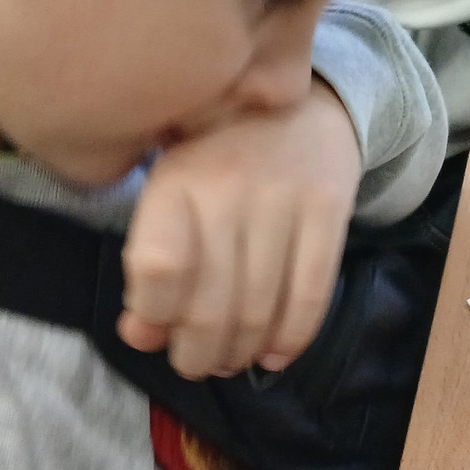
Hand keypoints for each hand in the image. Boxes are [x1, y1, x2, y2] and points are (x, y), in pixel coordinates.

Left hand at [117, 77, 360, 377]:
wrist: (299, 105)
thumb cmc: (219, 160)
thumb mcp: (172, 195)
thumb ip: (150, 265)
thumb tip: (140, 336)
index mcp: (175, 180)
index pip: (158, 268)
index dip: (153, 315)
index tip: (155, 331)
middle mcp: (228, 187)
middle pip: (211, 302)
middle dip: (199, 354)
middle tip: (196, 364)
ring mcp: (283, 197)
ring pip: (260, 307)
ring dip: (241, 353)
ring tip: (230, 362)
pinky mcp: (329, 208)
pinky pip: (311, 292)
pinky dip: (291, 337)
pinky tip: (275, 354)